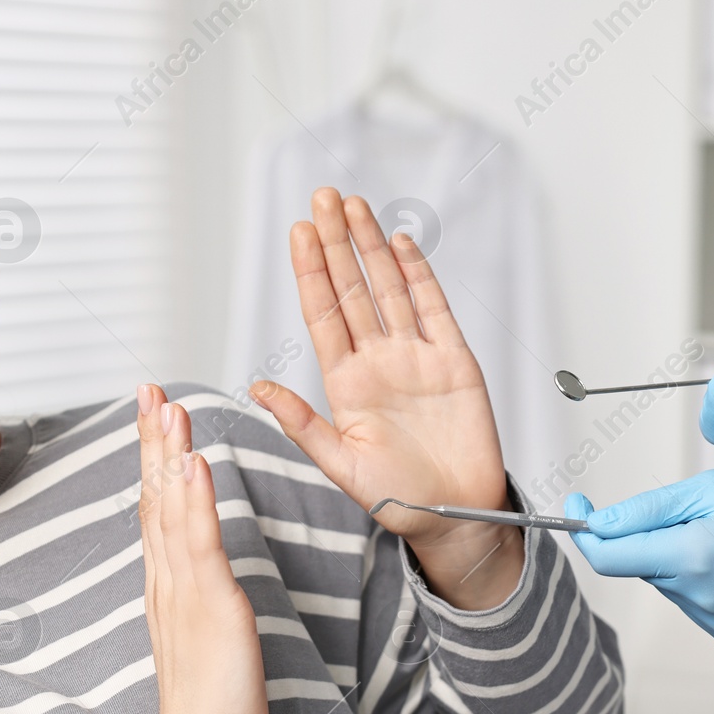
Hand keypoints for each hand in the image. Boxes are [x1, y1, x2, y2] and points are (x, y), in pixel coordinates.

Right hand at [136, 383, 268, 713]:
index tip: (155, 416)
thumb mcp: (201, 636)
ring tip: (168, 407)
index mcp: (167, 585)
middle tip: (151, 390)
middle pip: (156, 497)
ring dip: (170, 454)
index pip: (158, 509)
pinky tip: (193, 464)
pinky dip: (195, 500)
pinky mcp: (209, 606)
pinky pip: (199, 543)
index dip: (156, 459)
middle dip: (153, 440)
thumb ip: (194, 597)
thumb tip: (194, 568)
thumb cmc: (209, 705)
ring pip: (172, 509)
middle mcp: (167, 580)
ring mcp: (184, 591)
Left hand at [249, 188, 520, 609]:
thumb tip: (256, 386)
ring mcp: (417, 358)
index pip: (323, 313)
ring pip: (390, 289)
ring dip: (372, 247)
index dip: (311, 271)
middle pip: (353, 289)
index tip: (299, 231)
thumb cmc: (398, 499)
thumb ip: (301, 423)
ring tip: (355, 206)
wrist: (456, 517)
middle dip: (338, 242)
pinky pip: (435, 310)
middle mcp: (378, 362)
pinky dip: (419, 275)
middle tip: (323, 197)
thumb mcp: (339, 464)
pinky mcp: (455, 362)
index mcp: (345, 384)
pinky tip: (402, 244)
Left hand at [563, 467, 713, 648]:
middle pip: (639, 564)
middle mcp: (701, 599)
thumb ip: (645, 509)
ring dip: (677, 556)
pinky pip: (691, 599)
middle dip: (649, 535)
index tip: (576, 502)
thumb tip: (592, 523)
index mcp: (693, 558)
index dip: (584, 528)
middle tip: (696, 511)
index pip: (607, 555)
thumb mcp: (711, 487)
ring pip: (665, 581)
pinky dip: (699, 578)